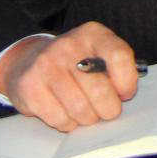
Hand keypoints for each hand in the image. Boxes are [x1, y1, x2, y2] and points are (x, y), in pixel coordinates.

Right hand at [0, 22, 138, 131]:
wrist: (29, 60)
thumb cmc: (75, 62)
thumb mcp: (100, 53)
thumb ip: (119, 68)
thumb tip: (125, 94)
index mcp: (93, 34)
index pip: (119, 56)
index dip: (127, 82)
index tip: (125, 93)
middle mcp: (68, 45)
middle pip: (100, 90)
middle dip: (109, 109)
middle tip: (107, 110)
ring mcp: (46, 64)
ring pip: (80, 109)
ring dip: (88, 118)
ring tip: (86, 111)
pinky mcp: (29, 86)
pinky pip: (59, 119)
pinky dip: (68, 123)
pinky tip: (66, 111)